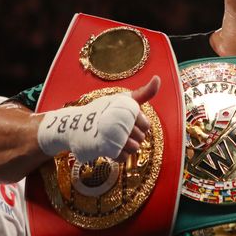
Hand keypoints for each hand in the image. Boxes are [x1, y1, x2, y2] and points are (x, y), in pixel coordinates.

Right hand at [36, 76, 159, 161]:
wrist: (77, 124)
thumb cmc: (104, 111)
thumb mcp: (125, 99)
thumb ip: (144, 92)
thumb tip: (157, 78)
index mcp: (127, 107)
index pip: (146, 125)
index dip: (139, 125)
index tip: (127, 121)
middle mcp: (120, 121)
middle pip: (140, 138)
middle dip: (133, 136)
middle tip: (119, 130)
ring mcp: (113, 135)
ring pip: (133, 148)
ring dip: (127, 146)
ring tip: (116, 139)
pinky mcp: (104, 148)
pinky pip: (123, 157)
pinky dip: (119, 154)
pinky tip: (112, 146)